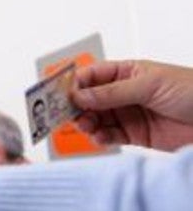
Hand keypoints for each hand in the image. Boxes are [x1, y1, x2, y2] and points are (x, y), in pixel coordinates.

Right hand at [71, 60, 192, 151]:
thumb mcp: (150, 85)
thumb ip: (112, 92)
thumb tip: (80, 94)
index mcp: (128, 72)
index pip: (92, 75)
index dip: (75, 83)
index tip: (61, 94)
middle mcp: (126, 93)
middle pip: (90, 98)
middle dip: (76, 106)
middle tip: (67, 114)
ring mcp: (130, 114)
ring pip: (97, 118)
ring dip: (87, 123)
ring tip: (86, 126)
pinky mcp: (137, 136)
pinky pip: (110, 136)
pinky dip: (101, 138)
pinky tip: (100, 137)